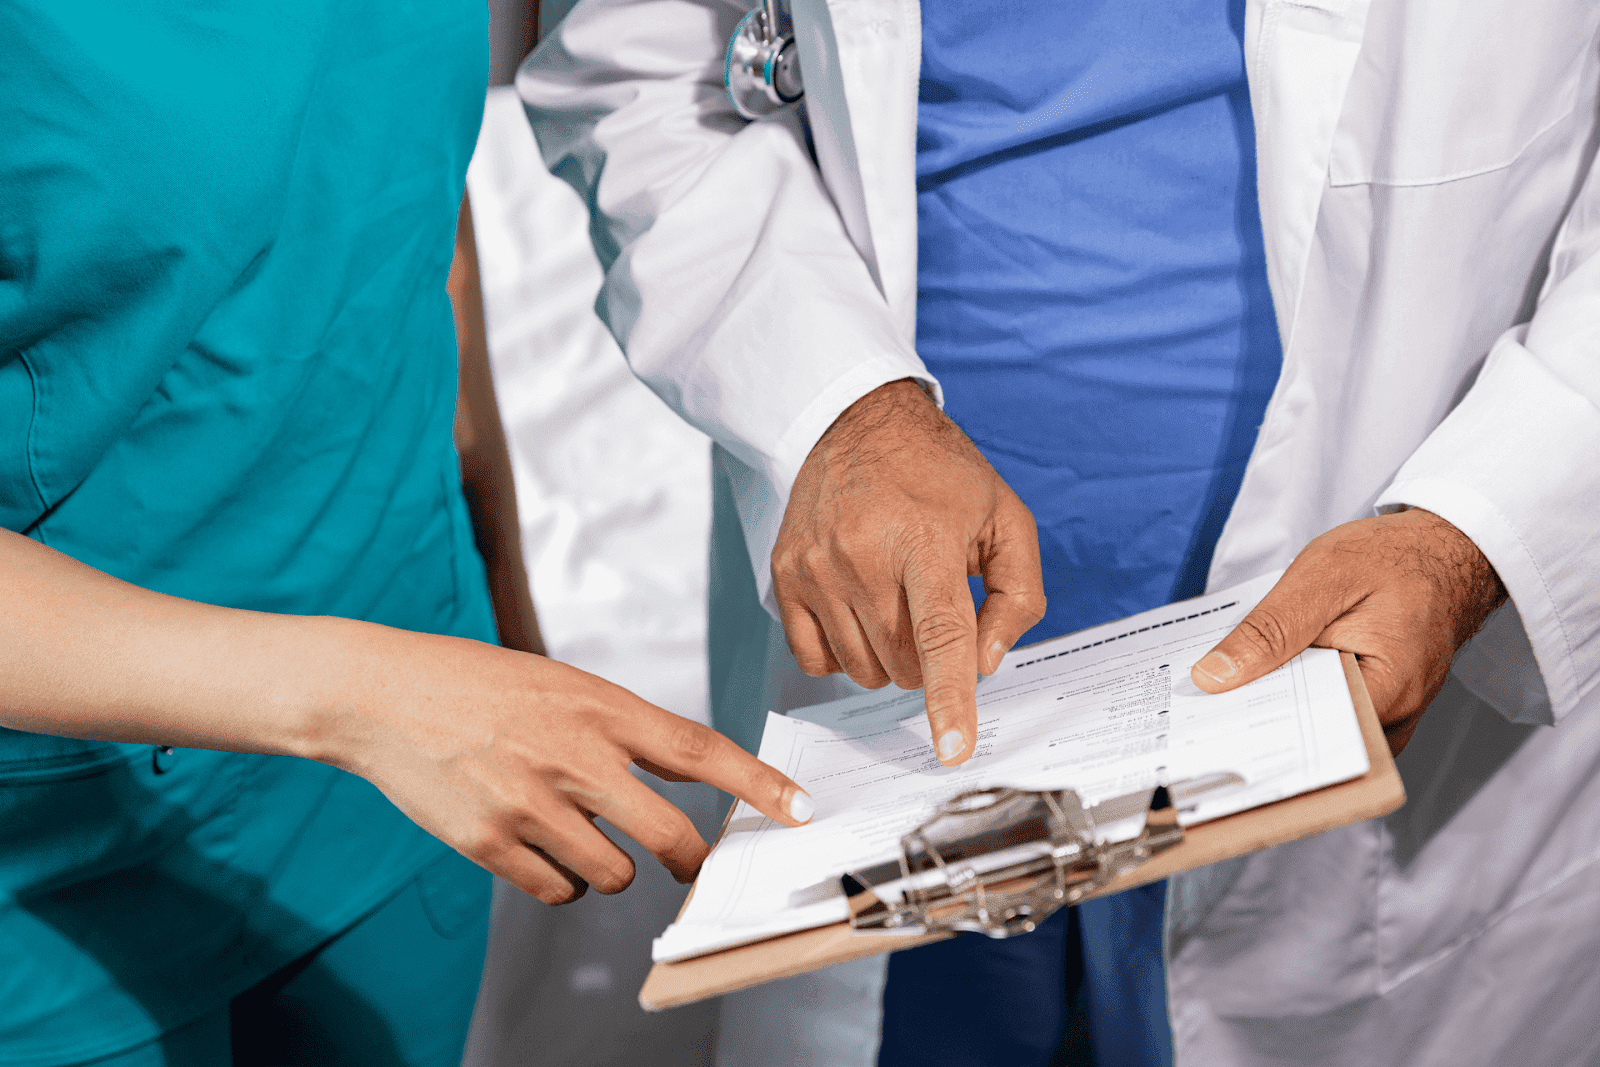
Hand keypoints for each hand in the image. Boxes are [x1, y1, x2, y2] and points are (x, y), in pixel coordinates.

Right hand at [317, 627, 814, 903]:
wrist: (382, 694)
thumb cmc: (479, 685)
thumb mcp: (562, 685)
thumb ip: (616, 731)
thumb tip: (668, 785)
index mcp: (600, 707)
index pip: (699, 749)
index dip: (758, 783)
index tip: (800, 808)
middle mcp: (574, 757)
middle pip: (668, 837)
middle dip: (690, 862)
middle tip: (690, 865)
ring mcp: (531, 804)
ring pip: (612, 874)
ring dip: (608, 866)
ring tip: (570, 828)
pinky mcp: (491, 843)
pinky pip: (559, 891)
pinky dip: (560, 880)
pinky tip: (535, 845)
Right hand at [772, 380, 1046, 765]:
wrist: (858, 423)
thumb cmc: (940, 475)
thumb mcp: (1006, 519)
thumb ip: (1017, 596)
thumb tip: (988, 663)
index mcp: (925, 538)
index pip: (940, 634)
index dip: (949, 699)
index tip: (952, 751)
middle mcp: (862, 554)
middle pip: (903, 663)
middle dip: (932, 661)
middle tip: (936, 613)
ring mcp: (816, 567)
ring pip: (862, 670)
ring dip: (891, 660)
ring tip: (899, 605)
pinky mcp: (785, 576)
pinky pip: (816, 659)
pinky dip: (846, 654)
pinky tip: (861, 612)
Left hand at [1191, 508, 1506, 753]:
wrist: (1443, 551)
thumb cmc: (1393, 559)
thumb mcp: (1322, 578)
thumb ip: (1269, 630)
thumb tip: (1214, 678)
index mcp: (1386, 693)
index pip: (1306, 735)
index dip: (1250, 732)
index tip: (1200, 730)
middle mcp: (1391, 721)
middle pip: (1305, 738)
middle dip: (1251, 725)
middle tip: (1193, 716)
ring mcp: (1384, 717)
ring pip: (1310, 725)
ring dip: (1266, 708)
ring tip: (1214, 698)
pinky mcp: (1372, 704)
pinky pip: (1321, 708)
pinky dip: (1288, 693)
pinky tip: (1251, 678)